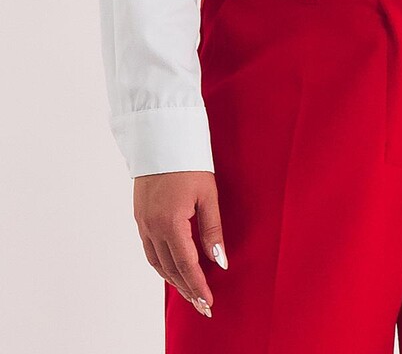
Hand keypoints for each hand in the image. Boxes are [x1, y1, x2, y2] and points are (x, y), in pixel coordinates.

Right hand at [133, 170, 227, 317]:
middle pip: (170, 269)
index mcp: (171, 222)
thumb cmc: (190, 162)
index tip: (209, 303)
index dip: (198, 286)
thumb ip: (213, 230)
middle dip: (186, 289)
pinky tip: (172, 268)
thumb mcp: (208, 194)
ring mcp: (143, 222)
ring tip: (189, 292)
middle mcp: (153, 227)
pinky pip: (149, 249)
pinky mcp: (139, 216)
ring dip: (173, 280)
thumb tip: (220, 261)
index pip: (187, 265)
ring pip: (157, 262)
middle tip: (202, 305)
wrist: (161, 137)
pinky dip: (161, 264)